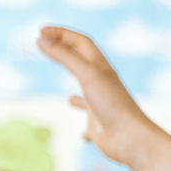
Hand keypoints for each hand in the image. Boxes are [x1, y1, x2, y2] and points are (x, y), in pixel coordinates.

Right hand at [36, 26, 163, 169]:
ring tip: (69, 98)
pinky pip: (90, 122)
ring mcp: (101, 105)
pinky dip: (85, 126)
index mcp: (101, 68)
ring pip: (89, 95)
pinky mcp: (99, 126)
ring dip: (78, 94)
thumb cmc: (113, 104)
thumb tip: (41, 39)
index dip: (61, 33)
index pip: (81, 42)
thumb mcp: (87, 74)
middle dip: (65, 53)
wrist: (131, 138)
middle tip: (45, 48)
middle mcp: (102, 84)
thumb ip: (65, 56)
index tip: (39, 32)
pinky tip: (81, 132)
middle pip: (84, 63)